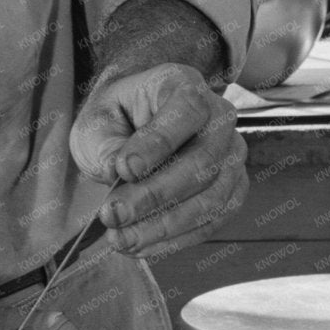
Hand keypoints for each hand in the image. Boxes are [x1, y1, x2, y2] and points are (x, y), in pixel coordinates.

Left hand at [68, 60, 248, 259]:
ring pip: (211, 198)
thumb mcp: (97, 120)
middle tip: (112, 214)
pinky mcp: (232, 189)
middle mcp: (220, 117)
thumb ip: (106, 144)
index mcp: (184, 84)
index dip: (158, 143)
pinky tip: (140, 246)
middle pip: (202, 161)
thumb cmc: (115, 117)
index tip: (123, 169)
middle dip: (154, 195)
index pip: (186, 111)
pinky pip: (212, 221)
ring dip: (163, 225)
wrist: (133, 124)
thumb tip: (121, 175)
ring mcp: (232, 155)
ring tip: (120, 239)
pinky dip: (176, 239)